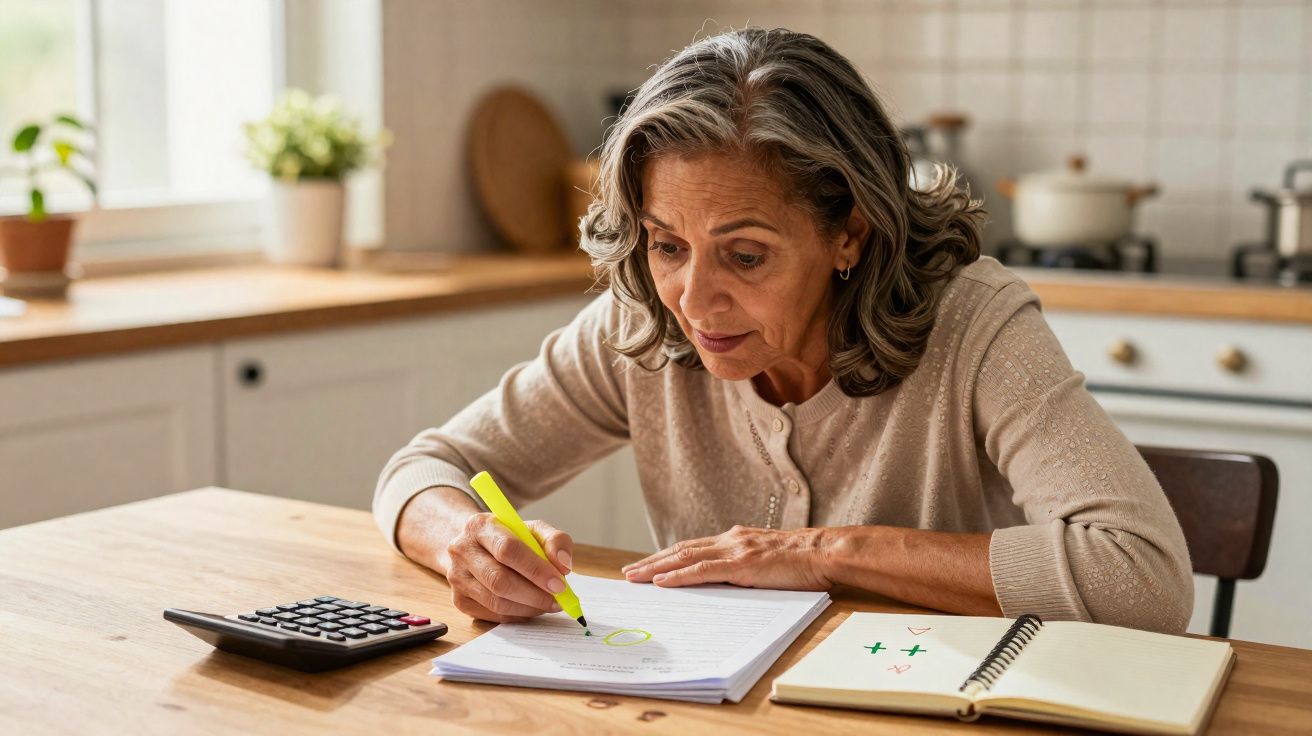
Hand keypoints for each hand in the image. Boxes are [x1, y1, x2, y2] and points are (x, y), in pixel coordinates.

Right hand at [445, 513, 574, 622]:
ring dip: (528, 607)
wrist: (473, 545)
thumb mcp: (532, 528)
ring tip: (548, 603)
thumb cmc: (508, 536)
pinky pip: (493, 614)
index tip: (560, 584)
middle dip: (534, 594)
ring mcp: (457, 577)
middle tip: (558, 600)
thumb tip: (564, 566)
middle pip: (499, 580)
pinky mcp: (459, 600)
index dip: (536, 569)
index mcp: (479, 526)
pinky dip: (517, 615)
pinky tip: (530, 607)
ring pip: (496, 602)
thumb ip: (554, 540)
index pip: (508, 550)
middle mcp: (462, 551)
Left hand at [621, 525, 833, 590]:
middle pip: (681, 550)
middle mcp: (731, 540)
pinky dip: (678, 576)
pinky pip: (702, 571)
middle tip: (630, 573)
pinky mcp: (741, 565)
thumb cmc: (804, 562)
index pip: (694, 547)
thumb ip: (747, 567)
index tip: (649, 566)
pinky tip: (661, 582)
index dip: (668, 557)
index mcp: (737, 539)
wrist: (825, 553)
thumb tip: (730, 583)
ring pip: (684, 557)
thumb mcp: (769, 561)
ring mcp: (735, 550)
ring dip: (656, 568)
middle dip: (653, 561)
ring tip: (635, 577)